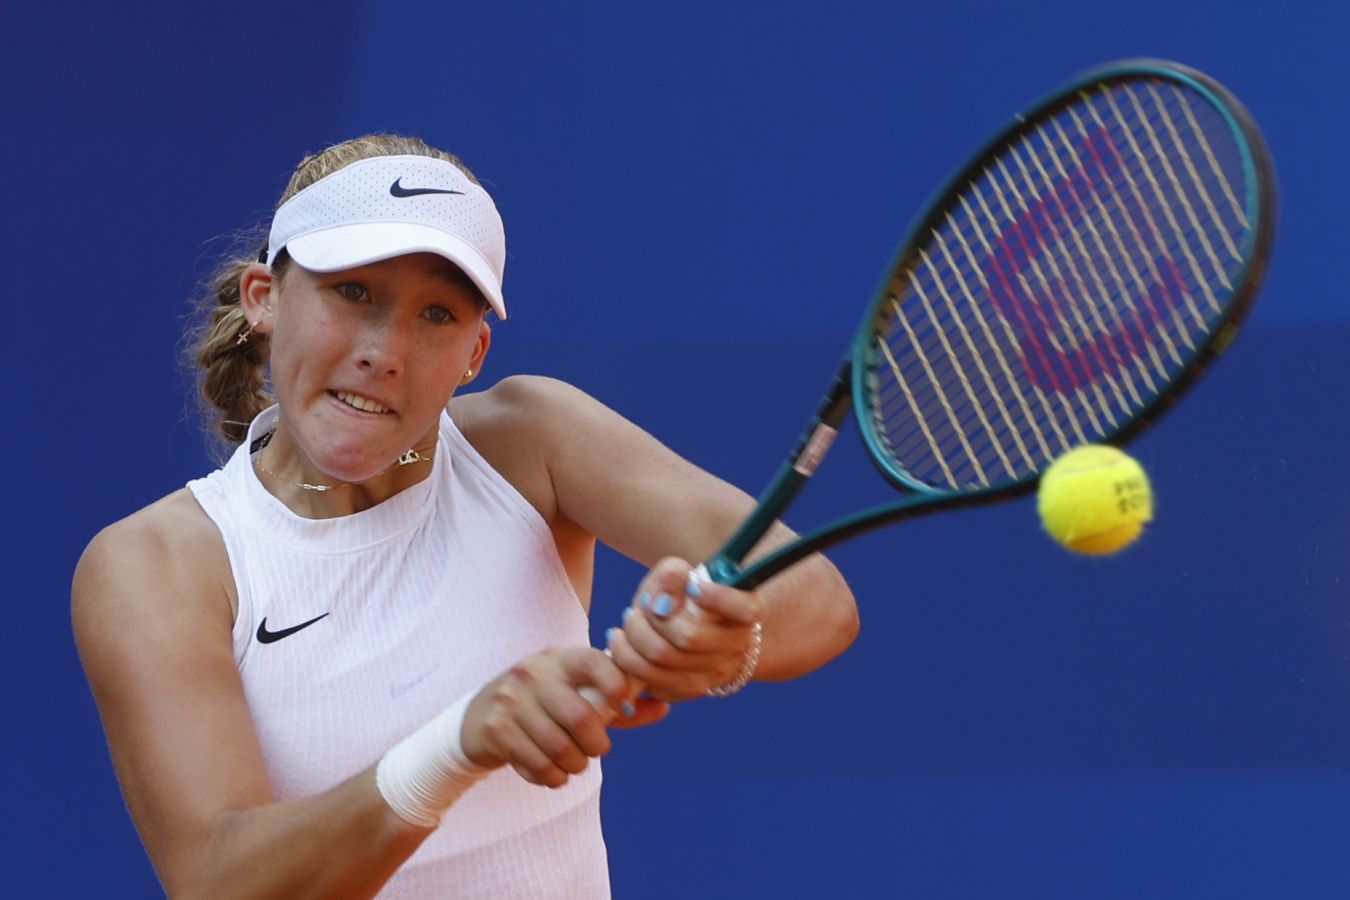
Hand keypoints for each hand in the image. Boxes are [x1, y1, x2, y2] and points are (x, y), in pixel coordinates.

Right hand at [460, 647, 667, 787]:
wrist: (477, 718)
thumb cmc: (542, 704)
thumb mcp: (575, 692)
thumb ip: (618, 703)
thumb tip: (663, 707)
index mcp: (559, 658)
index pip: (595, 661)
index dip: (617, 686)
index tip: (623, 706)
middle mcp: (533, 673)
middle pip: (581, 717)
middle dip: (597, 744)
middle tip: (597, 749)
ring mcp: (511, 700)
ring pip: (560, 747)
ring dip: (576, 765)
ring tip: (576, 763)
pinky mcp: (496, 730)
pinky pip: (538, 765)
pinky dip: (553, 777)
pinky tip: (553, 772)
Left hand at [605, 557, 764, 701]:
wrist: (697, 629)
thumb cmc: (688, 597)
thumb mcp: (683, 574)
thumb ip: (672, 575)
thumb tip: (660, 602)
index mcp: (746, 609)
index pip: (744, 609)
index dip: (718, 597)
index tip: (693, 586)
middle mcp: (737, 645)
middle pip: (688, 637)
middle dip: (650, 619)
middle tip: (637, 609)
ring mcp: (715, 673)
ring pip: (663, 662)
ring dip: (633, 640)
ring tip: (628, 624)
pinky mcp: (689, 691)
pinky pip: (651, 681)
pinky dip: (629, 662)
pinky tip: (628, 647)